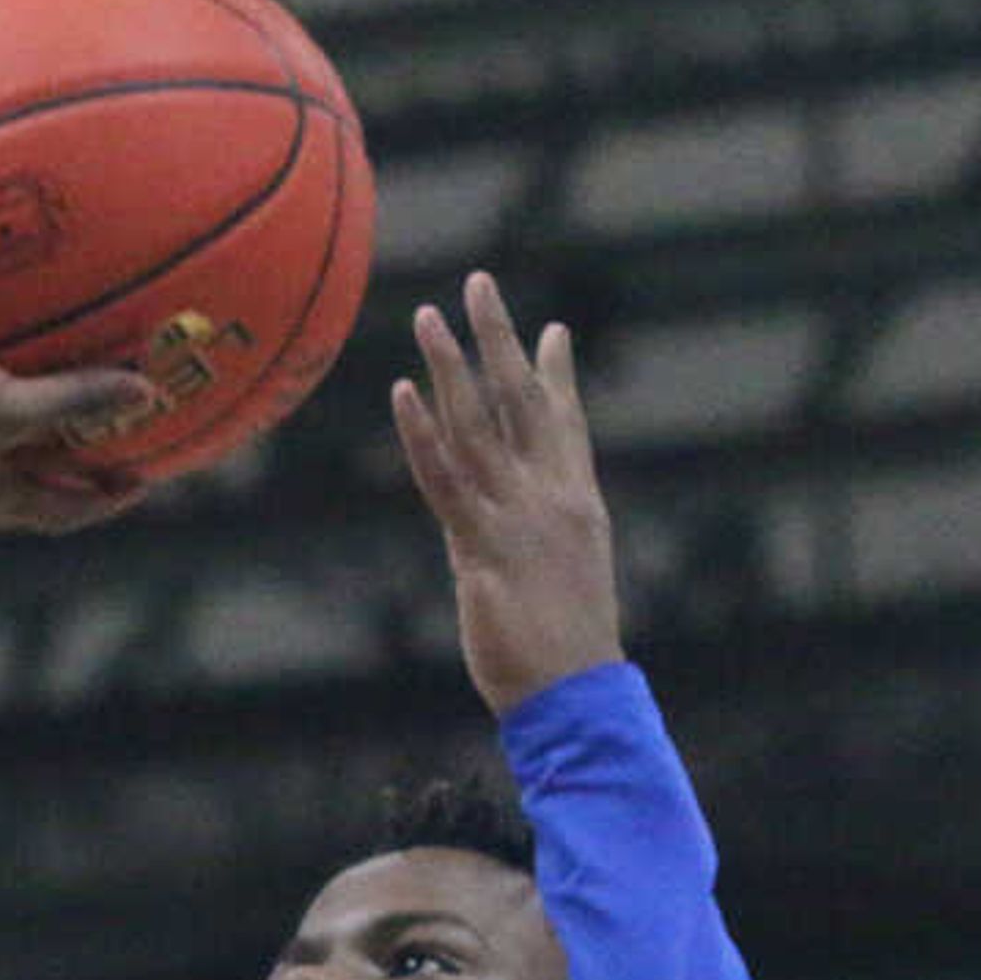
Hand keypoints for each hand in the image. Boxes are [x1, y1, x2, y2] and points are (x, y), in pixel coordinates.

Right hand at [0, 340, 154, 532]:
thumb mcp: (6, 409)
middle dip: (79, 451)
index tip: (144, 476)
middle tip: (119, 420)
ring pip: (2, 432)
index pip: (65, 509)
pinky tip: (3, 334)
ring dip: (36, 410)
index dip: (107, 498)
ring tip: (68, 373)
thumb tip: (145, 394)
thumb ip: (73, 401)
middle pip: (39, 471)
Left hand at [392, 270, 624, 712]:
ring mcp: (519, 517)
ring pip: (480, 425)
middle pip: (523, 401)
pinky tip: (403, 394)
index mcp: (577, 504)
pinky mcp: (483, 547)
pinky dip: (423, 434)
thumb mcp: (564, 583)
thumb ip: (536, 540)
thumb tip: (506, 529)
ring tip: (427, 317)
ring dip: (452, 366)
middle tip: (479, 282)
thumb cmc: (568, 655)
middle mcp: (552, 497)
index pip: (566, 425)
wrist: (577, 697)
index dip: (556, 374)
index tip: (550, 328)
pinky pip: (447, 479)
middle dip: (500, 339)